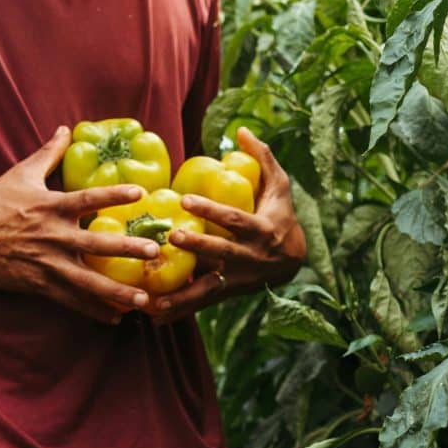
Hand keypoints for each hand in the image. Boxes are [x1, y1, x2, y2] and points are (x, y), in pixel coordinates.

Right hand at [0, 126, 169, 323]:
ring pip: (88, 280)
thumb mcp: (19, 174)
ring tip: (144, 299)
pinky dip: (93, 310)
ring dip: (117, 291)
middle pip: (97, 243)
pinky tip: (114, 317)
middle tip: (155, 251)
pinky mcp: (39, 284)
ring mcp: (47, 263)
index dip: (114, 194)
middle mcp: (53, 235)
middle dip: (128, 248)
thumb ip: (48, 153)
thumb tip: (65, 128)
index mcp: (51, 206)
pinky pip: (71, 300)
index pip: (88, 197)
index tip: (140, 193)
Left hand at [144, 127, 307, 323]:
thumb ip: (262, 158)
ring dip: (181, 295)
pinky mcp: (227, 294)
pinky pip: (201, 304)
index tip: (185, 199)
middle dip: (196, 248)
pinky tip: (154, 317)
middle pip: (221, 253)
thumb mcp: (279, 186)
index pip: (234, 219)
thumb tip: (241, 130)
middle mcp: (250, 258)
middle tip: (170, 237)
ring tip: (153, 299)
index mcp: (261, 231)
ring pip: (208, 289)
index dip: (211, 210)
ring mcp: (238, 280)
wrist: (294, 261)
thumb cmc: (280, 215)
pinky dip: (179, 311)